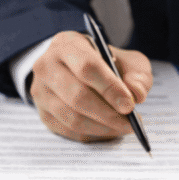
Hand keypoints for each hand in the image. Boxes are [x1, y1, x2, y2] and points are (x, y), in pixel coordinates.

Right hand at [30, 30, 152, 140]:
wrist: (72, 67)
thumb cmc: (101, 62)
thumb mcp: (124, 59)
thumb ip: (136, 74)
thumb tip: (137, 94)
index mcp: (67, 45)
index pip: (87, 67)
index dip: (110, 88)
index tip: (130, 105)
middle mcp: (47, 67)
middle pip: (77, 96)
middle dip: (108, 113)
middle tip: (130, 122)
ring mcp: (41, 92)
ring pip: (73, 118)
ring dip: (103, 127)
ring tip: (123, 127)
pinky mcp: (43, 114)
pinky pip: (70, 131)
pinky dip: (94, 134)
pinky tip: (109, 129)